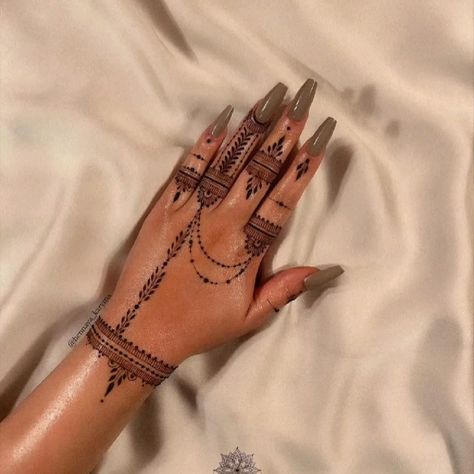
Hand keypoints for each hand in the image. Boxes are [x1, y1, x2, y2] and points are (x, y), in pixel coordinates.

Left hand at [90, 79, 342, 399]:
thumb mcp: (249, 318)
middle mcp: (222, 225)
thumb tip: (327, 268)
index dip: (304, 166)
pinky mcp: (164, 210)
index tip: (321, 136)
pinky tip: (221, 122)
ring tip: (270, 98)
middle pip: (259, 172)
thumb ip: (285, 289)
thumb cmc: (198, 327)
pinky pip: (187, 172)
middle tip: (301, 99)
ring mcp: (191, 213)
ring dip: (251, 130)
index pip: (283, 200)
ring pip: (227, 164)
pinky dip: (203, 146)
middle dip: (283, 133)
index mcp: (247, 252)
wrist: (141, 330)